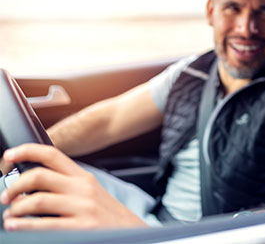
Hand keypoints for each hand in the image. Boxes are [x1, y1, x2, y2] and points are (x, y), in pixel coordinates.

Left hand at [0, 143, 146, 229]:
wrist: (132, 233)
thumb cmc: (106, 216)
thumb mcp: (90, 193)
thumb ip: (67, 185)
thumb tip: (32, 184)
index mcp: (83, 177)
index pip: (52, 154)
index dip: (27, 151)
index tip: (9, 155)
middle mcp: (83, 188)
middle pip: (39, 176)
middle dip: (14, 186)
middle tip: (6, 197)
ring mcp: (83, 207)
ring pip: (37, 200)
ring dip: (15, 208)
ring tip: (9, 216)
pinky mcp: (82, 227)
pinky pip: (45, 224)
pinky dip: (23, 225)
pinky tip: (16, 226)